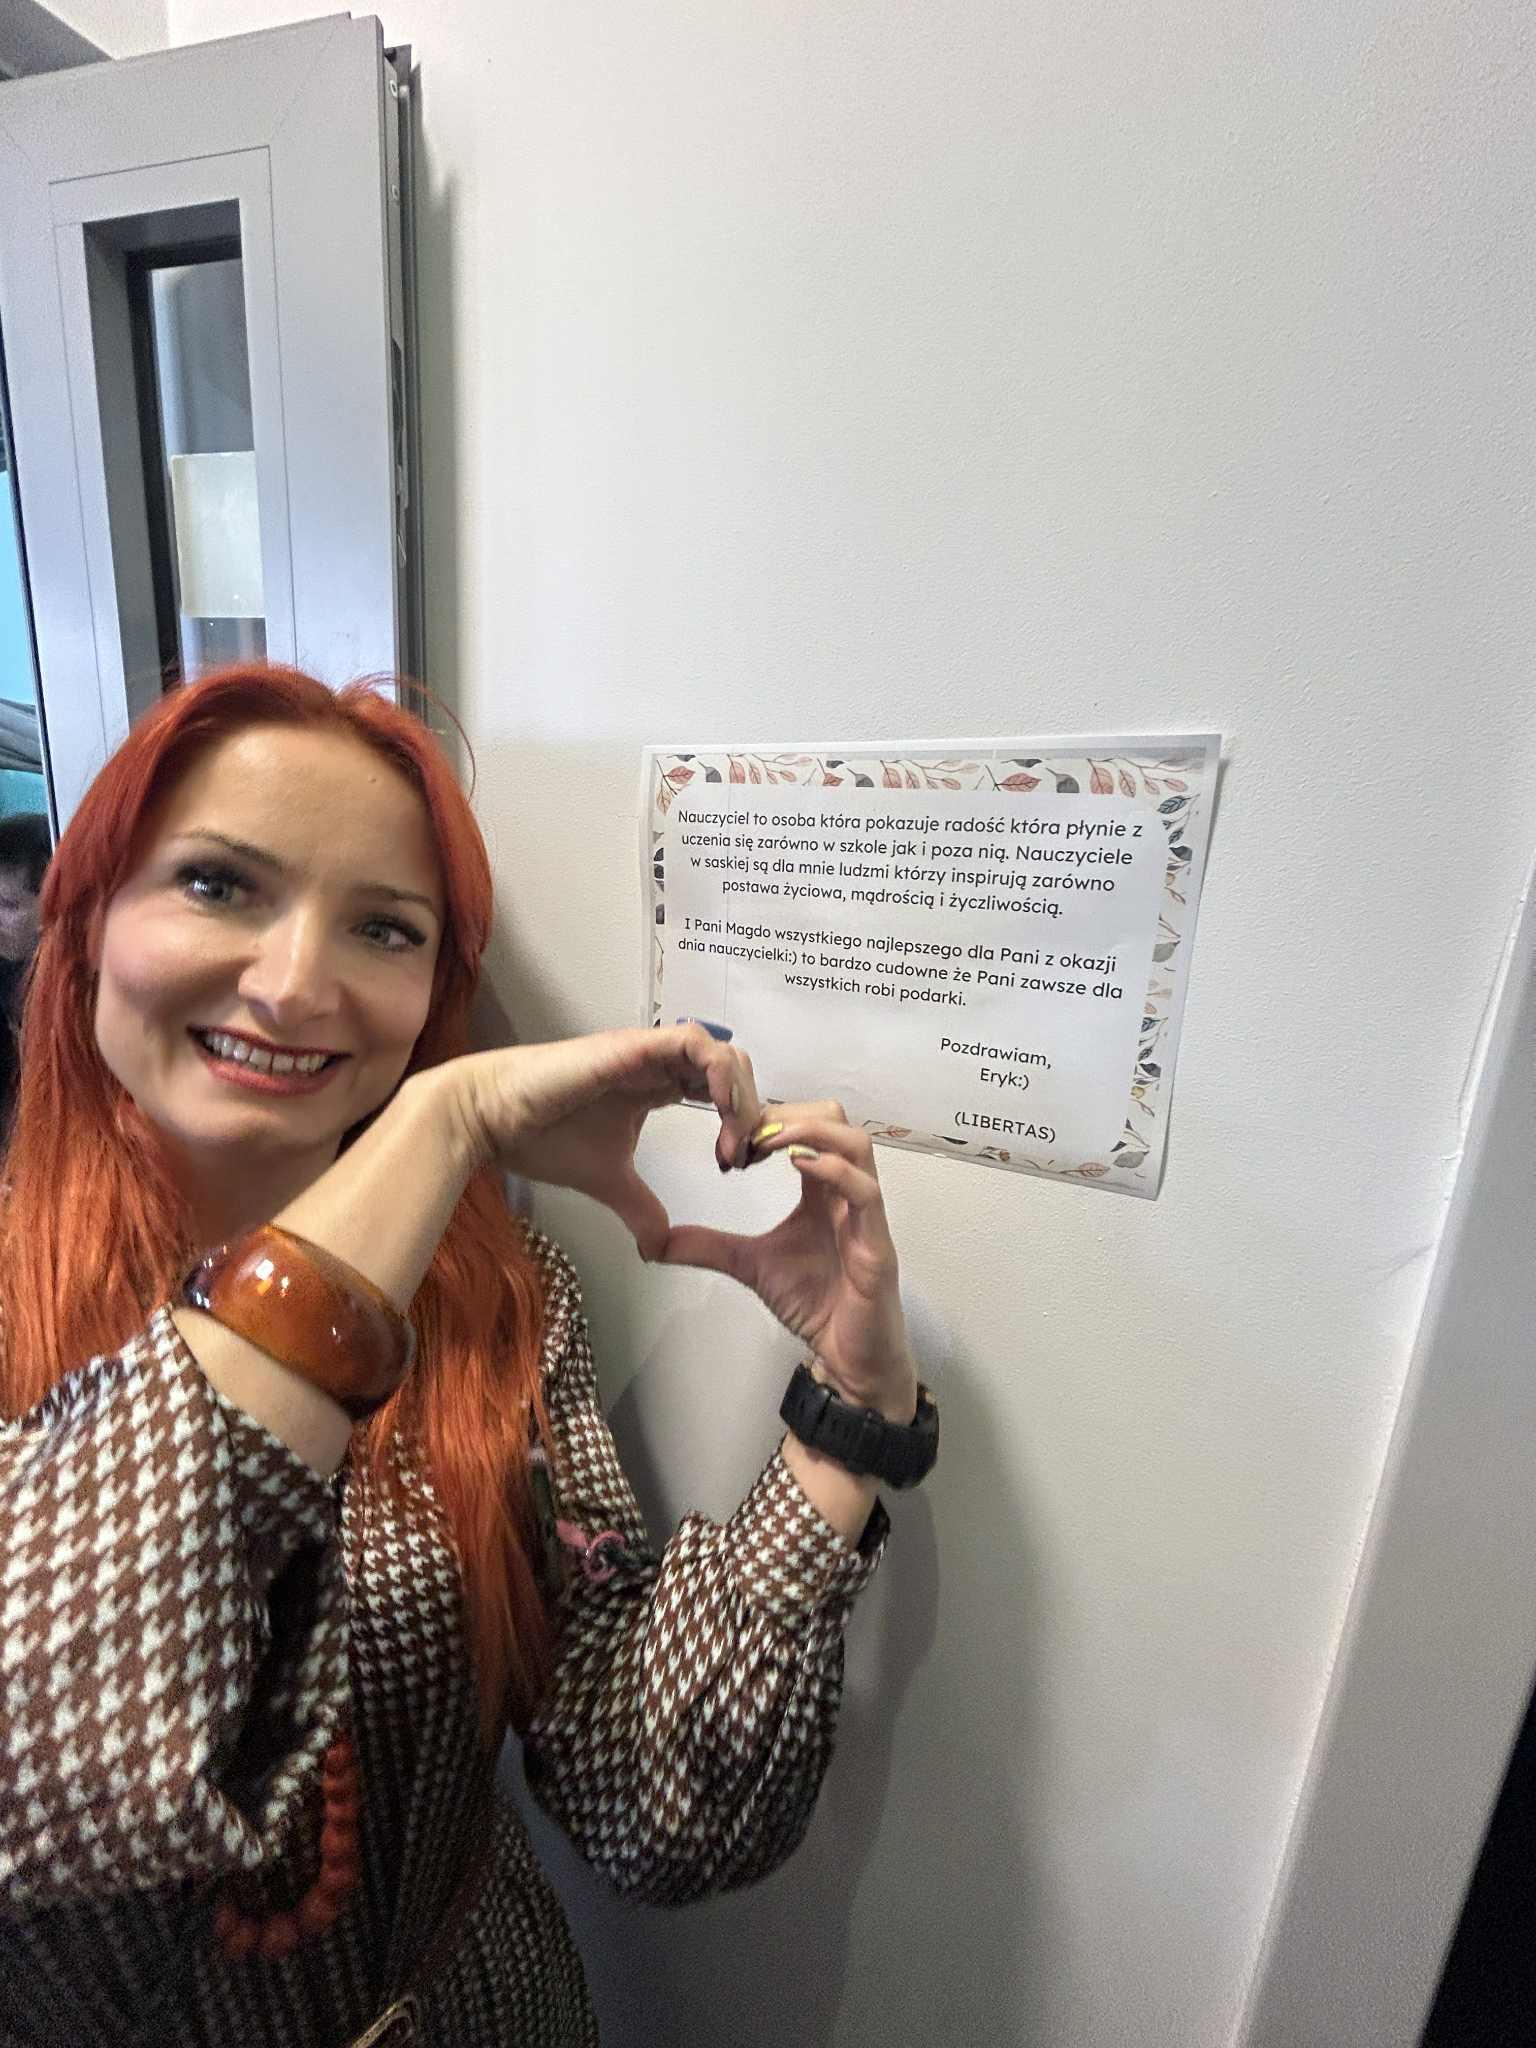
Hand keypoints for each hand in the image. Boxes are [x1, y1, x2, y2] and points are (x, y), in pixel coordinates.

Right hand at [443, 1024, 760, 1258]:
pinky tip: (718, 1113)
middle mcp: (657, 1063)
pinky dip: (718, 1073)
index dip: (740, 1121)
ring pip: (722, 1051)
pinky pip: (694, 1043)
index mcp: (655, 1085)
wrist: (493, 1120)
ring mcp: (647, 1050)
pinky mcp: (633, 1046)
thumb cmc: (542, 1139)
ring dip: (740, 1095)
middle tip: (742, 1157)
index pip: (719, 1088)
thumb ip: (640, 1207)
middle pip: (732, 1068)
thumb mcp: (608, 1181)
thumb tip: (660, 1248)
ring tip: (734, 1141)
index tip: (736, 1164)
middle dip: (751, 1111)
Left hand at [659, 1102, 918, 1422]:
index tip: (728, 1136)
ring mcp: (865, 1214)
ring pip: (856, 1144)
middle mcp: (847, 1190)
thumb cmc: (816, 1302)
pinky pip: (865, 1191)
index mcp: (823, 1188)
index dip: (767, 1119)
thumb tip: (655, 1244)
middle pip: (835, 1118)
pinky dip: (833, 1170)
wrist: (848, 1355)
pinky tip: (799, 1166)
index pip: (806, 1126)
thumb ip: (709, 1247)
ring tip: (769, 1141)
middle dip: (788, 1113)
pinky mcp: (876, 1244)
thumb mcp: (751, 1265)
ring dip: (812, 1131)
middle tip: (746, 1134)